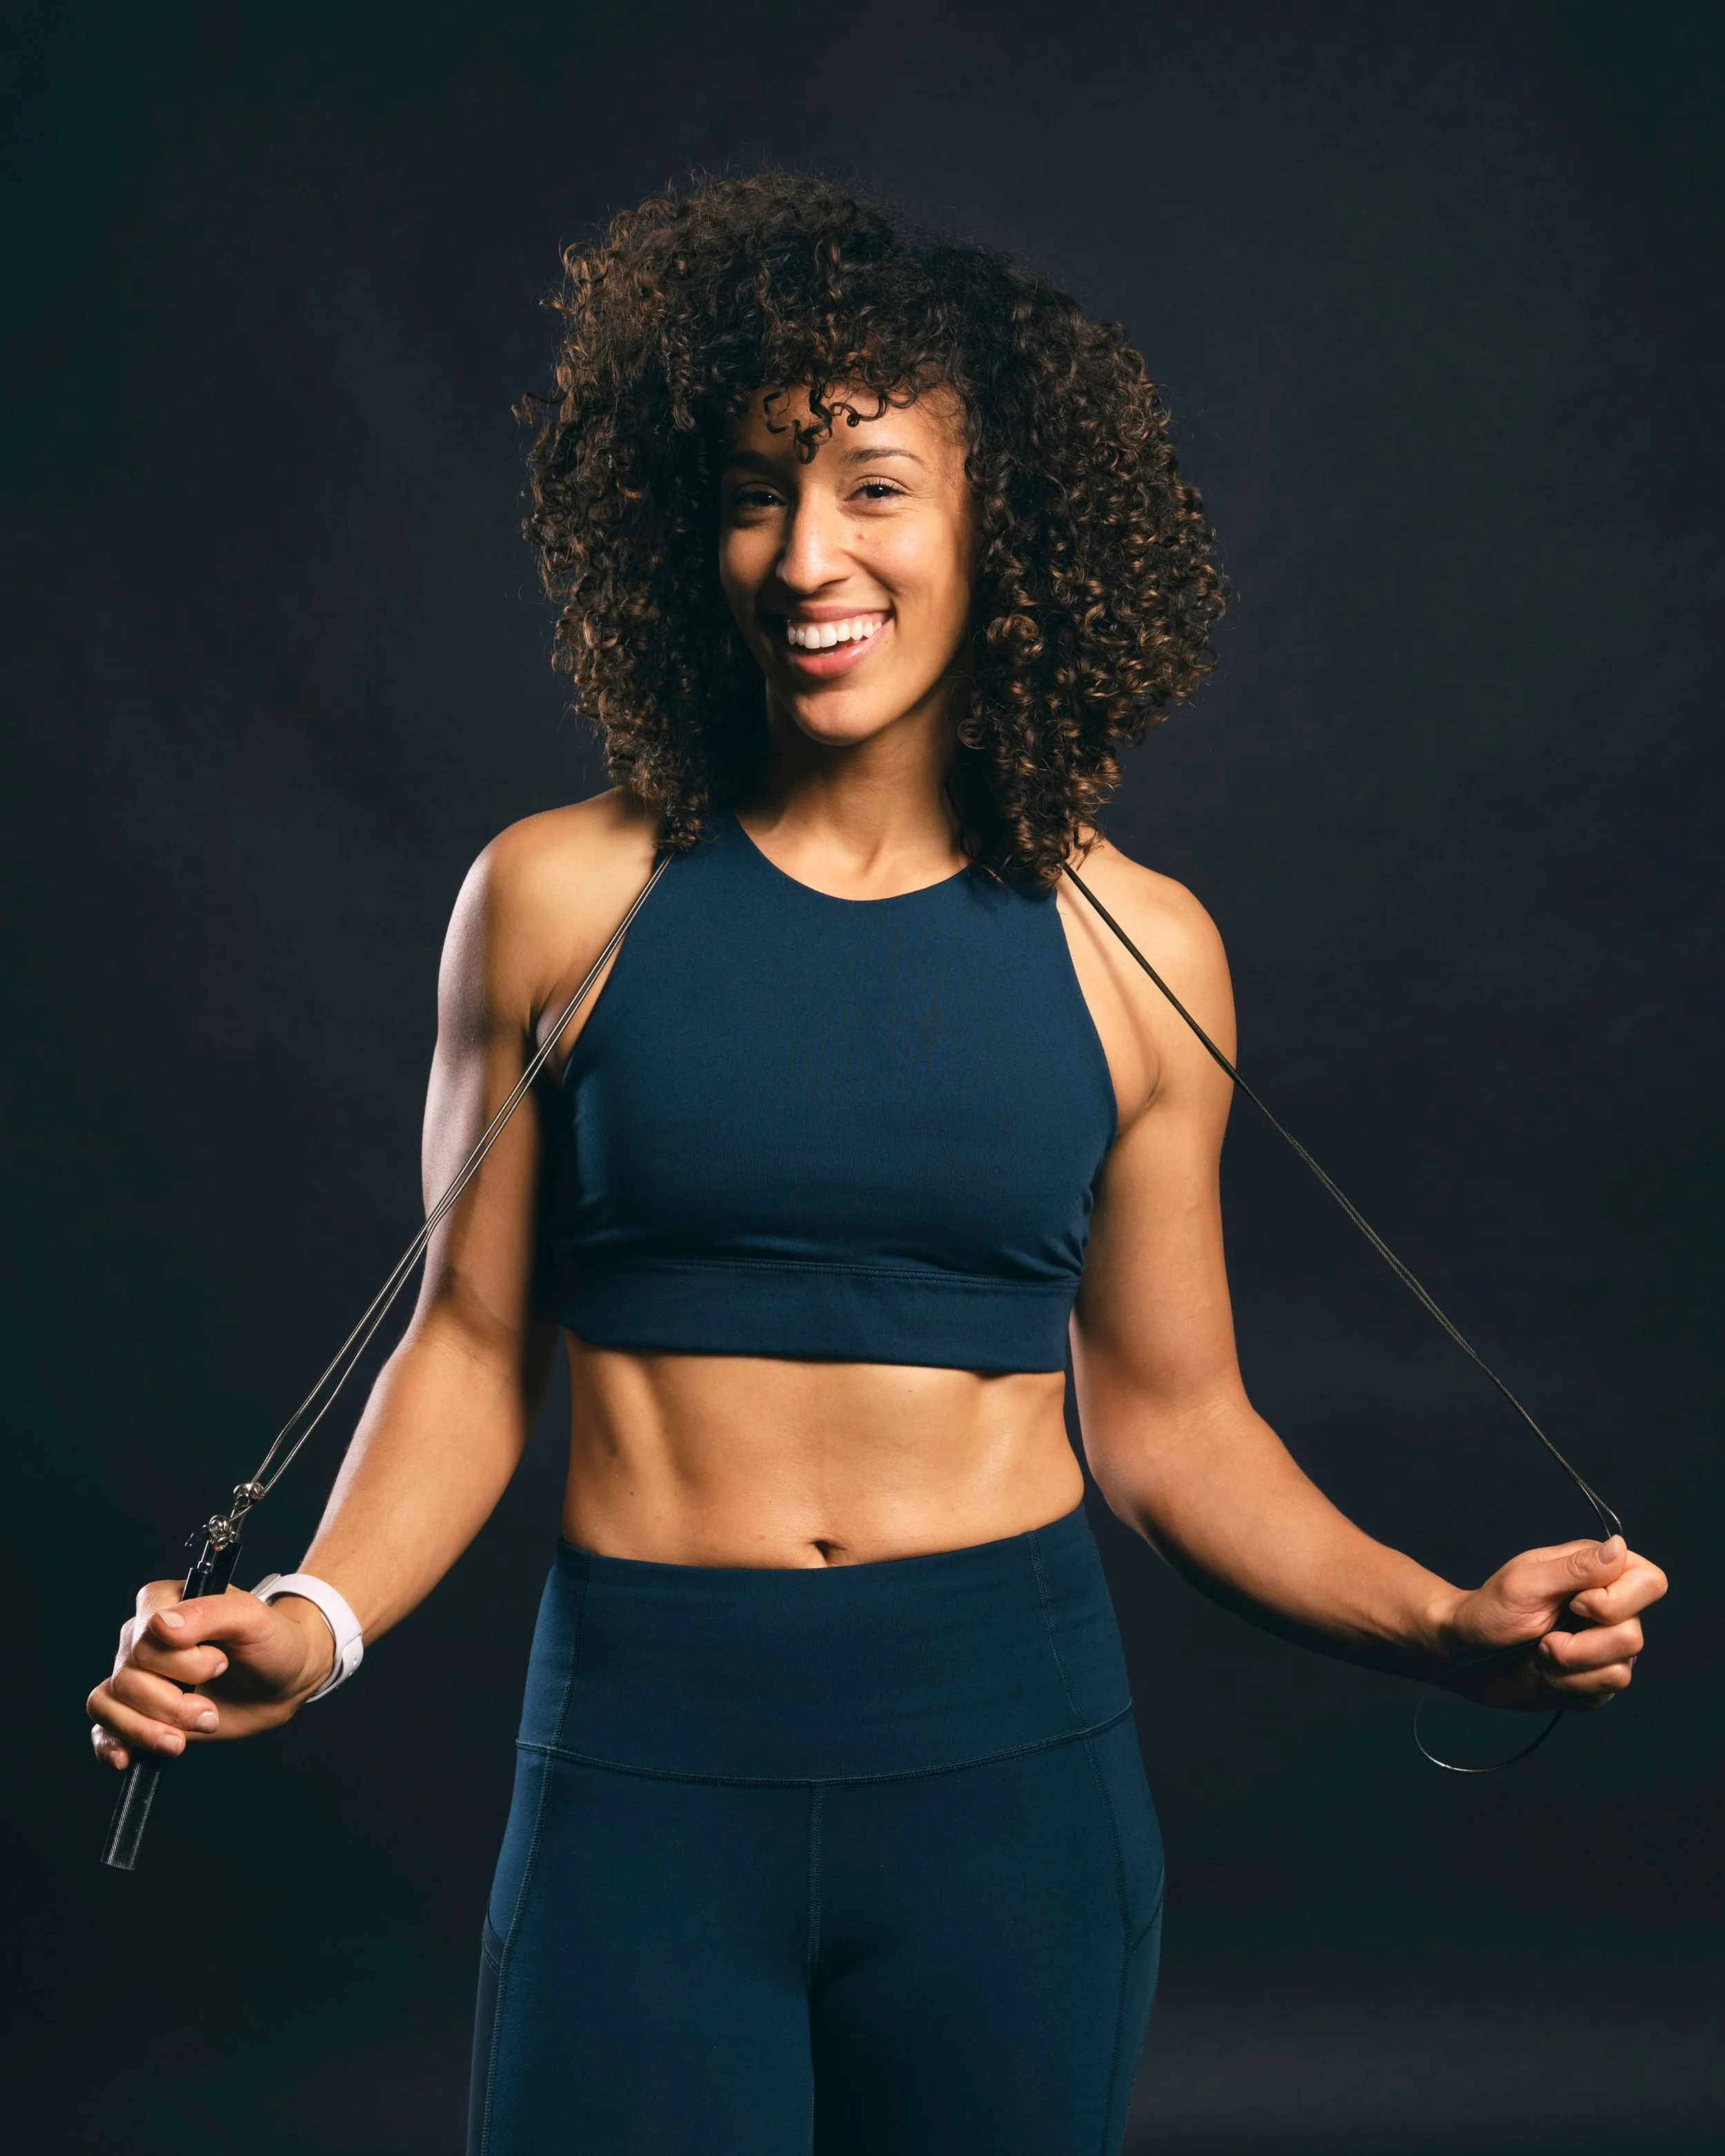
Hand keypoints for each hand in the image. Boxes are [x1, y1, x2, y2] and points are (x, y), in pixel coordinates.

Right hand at [87, 1581, 337, 1770]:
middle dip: (171, 1704)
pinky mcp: (139, 1710)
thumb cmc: (270, 1641)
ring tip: (186, 1736)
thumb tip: (159, 1625)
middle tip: (210, 1711)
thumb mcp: (252, 1618)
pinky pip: (102, 1726)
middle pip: (127, 1678)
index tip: (220, 1664)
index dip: (181, 1662)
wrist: (283, 1680)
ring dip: (148, 1728)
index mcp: (162, 1602)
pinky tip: (126, 1759)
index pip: (144, 1639)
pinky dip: (109, 1743)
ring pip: (108, 1703)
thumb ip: (209, 1613)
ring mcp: (138, 1676)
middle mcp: (142, 1637)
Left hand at [1440, 1535, 1667, 1711]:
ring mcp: (1604, 1648)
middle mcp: (1609, 1610)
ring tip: (1541, 1654)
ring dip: (1571, 1667)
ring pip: (1623, 1669)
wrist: (1465, 1655)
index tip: (1576, 1603)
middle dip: (1583, 1645)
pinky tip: (1547, 1674)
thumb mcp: (1525, 1583)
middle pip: (1634, 1635)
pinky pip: (1606, 1692)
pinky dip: (1569, 1686)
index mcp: (1596, 1573)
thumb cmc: (1489, 1610)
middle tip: (1546, 1638)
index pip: (1650, 1581)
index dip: (1619, 1600)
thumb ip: (1575, 1568)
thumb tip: (1620, 1545)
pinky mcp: (1596, 1680)